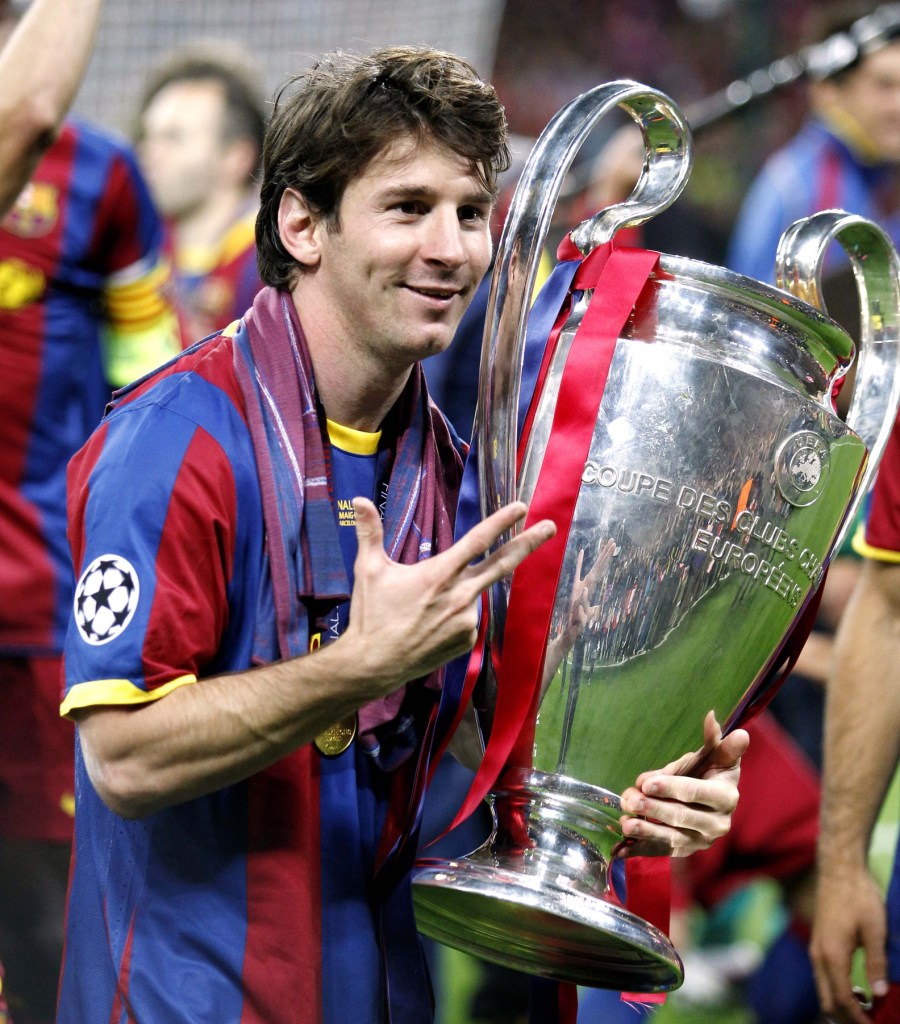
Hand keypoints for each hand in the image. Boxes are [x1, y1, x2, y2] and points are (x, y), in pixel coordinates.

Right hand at [346, 497, 555, 693]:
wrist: (373, 664)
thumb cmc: (371, 615)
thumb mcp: (369, 570)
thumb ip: (369, 533)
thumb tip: (358, 500)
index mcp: (440, 574)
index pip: (477, 541)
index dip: (501, 522)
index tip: (522, 507)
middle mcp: (460, 595)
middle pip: (502, 564)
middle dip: (529, 543)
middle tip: (551, 527)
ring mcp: (467, 621)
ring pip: (474, 594)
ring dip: (460, 593)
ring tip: (423, 609)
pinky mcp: (467, 641)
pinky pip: (468, 620)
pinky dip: (455, 615)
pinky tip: (430, 625)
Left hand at [616, 710, 747, 857]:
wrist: (714, 802)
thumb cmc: (711, 772)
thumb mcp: (715, 755)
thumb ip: (714, 739)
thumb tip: (710, 716)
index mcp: (726, 797)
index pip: (697, 793)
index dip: (672, 788)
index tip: (647, 783)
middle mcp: (717, 824)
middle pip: (681, 817)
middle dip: (654, 809)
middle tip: (630, 799)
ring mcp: (700, 841)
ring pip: (671, 837)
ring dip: (646, 831)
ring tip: (624, 822)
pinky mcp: (684, 851)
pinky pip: (661, 852)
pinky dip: (640, 851)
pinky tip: (620, 849)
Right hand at [811, 864, 887, 1023]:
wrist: (838, 870)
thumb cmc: (859, 896)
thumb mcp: (875, 929)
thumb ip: (877, 963)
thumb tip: (880, 994)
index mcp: (832, 954)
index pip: (843, 999)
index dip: (858, 1018)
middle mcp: (818, 955)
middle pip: (828, 1000)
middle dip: (847, 1018)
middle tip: (870, 1023)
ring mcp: (815, 949)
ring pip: (823, 990)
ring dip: (841, 1005)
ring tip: (867, 1012)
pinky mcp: (818, 944)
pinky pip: (823, 978)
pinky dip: (837, 991)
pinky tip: (857, 991)